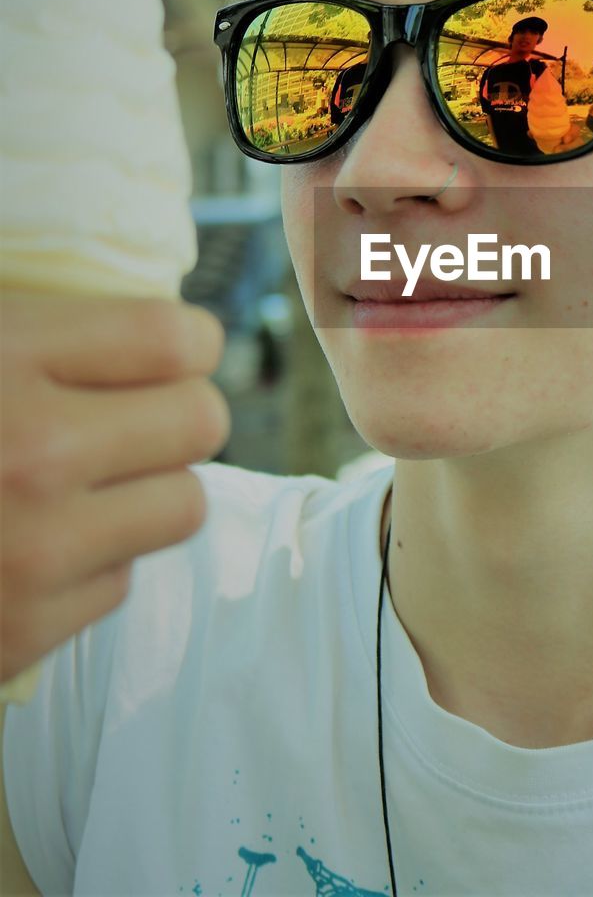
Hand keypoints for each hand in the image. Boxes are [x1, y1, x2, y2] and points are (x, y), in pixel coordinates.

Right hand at [0, 292, 229, 682]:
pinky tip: (34, 546)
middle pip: (201, 422)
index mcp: (4, 360)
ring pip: (183, 507)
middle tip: (142, 417)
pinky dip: (92, 563)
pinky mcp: (23, 633)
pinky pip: (121, 582)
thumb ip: (33, 331)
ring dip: (147, 491)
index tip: (175, 351)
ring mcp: (34, 554)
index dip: (187, 340)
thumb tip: (151, 331)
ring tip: (92, 483)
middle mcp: (32, 455)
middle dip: (179, 414)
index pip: (172, 338)